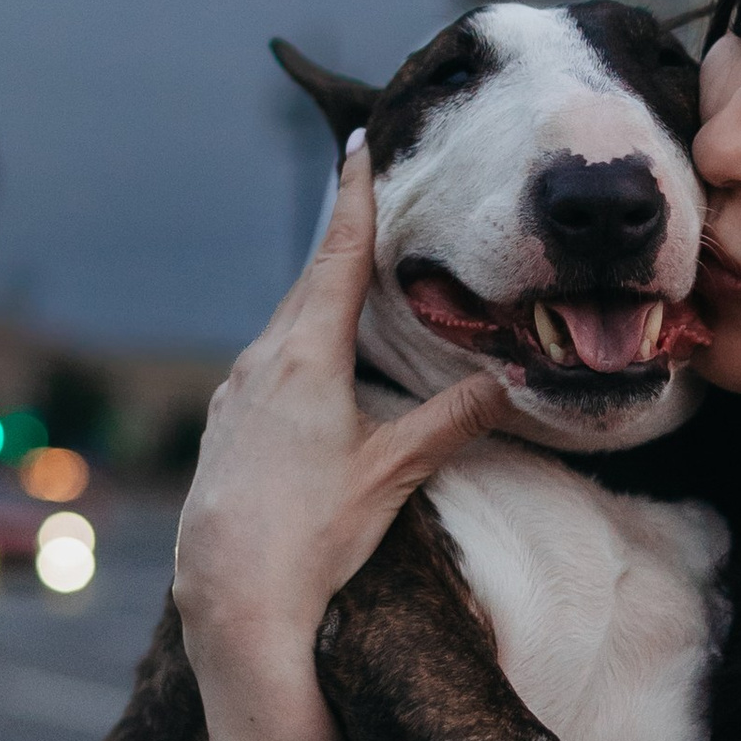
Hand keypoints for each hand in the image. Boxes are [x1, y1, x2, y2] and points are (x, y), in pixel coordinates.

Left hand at [174, 141, 514, 740]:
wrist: (231, 594)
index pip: (338, 259)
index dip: (354, 200)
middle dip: (340, 240)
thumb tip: (516, 382)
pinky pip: (266, 361)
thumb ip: (451, 420)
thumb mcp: (392, 473)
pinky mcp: (224, 424)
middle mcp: (262, 360)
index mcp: (306, 356)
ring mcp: (235, 391)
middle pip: (310, 283)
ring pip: (286, 324)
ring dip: (318, 295)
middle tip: (364, 191)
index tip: (359, 146)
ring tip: (349, 273)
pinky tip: (310, 359)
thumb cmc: (313, 532)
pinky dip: (295, 341)